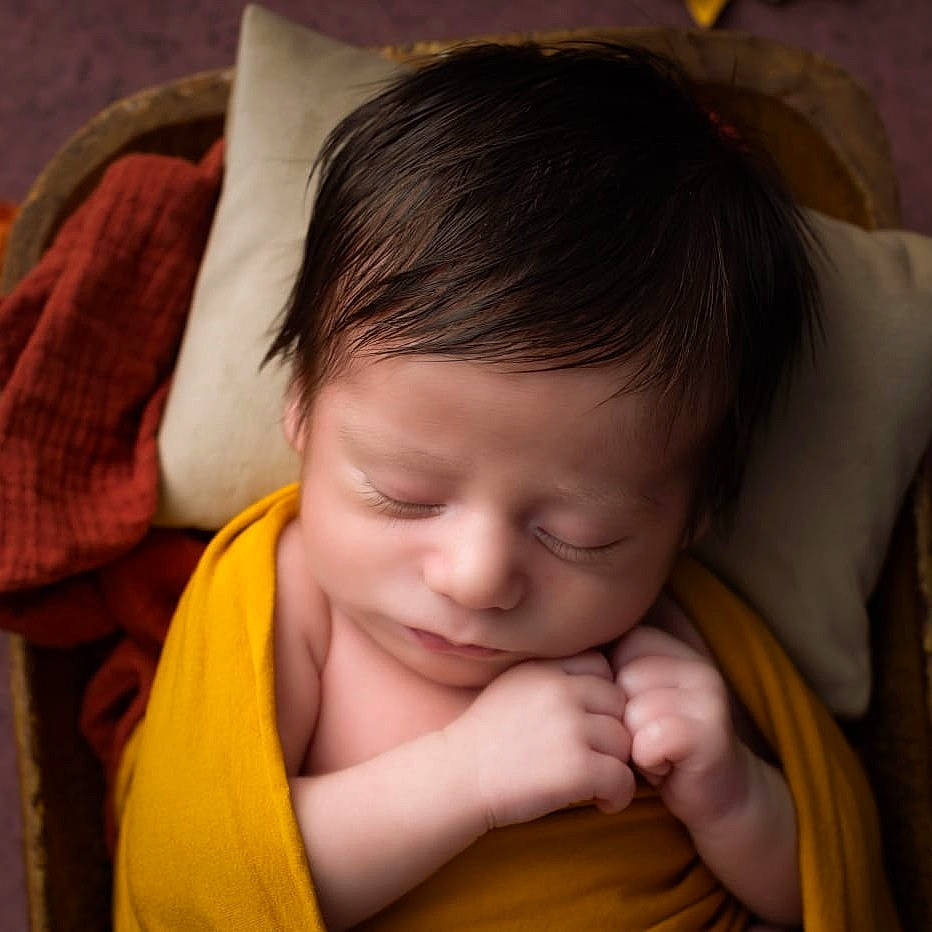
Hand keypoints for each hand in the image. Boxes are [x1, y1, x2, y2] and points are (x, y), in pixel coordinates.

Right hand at [444, 651, 634, 830]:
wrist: (456, 778)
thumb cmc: (485, 739)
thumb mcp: (514, 686)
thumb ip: (553, 678)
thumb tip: (604, 684)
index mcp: (544, 667)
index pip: (601, 667)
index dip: (600, 695)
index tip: (587, 720)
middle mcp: (560, 690)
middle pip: (619, 703)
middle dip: (611, 728)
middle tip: (594, 753)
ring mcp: (570, 727)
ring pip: (624, 741)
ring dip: (615, 763)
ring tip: (594, 780)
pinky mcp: (577, 767)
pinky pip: (623, 778)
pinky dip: (617, 795)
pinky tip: (599, 801)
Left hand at [611, 621, 750, 832]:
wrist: (715, 797)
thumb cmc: (657, 746)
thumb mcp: (627, 700)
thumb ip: (603, 674)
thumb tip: (547, 655)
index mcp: (669, 647)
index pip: (609, 657)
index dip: (608, 695)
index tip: (629, 714)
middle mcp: (693, 664)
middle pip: (618, 686)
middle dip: (621, 722)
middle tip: (646, 739)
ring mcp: (707, 695)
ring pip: (633, 714)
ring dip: (635, 745)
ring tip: (657, 753)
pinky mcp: (710, 731)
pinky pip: (651, 741)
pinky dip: (649, 762)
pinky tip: (666, 766)